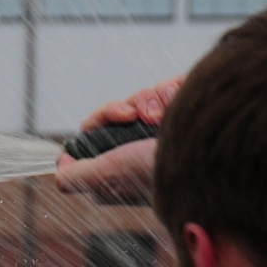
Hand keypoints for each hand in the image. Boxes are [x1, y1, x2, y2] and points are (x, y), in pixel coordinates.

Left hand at [54, 79, 179, 203]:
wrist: (207, 160)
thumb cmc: (154, 172)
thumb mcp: (105, 176)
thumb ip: (76, 177)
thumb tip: (60, 170)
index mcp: (119, 168)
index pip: (98, 131)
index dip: (101, 120)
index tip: (111, 120)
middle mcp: (140, 151)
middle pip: (122, 110)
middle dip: (128, 107)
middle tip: (138, 116)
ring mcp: (164, 134)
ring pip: (145, 98)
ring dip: (153, 100)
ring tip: (162, 117)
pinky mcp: (186, 117)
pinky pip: (171, 90)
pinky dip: (173, 92)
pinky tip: (177, 104)